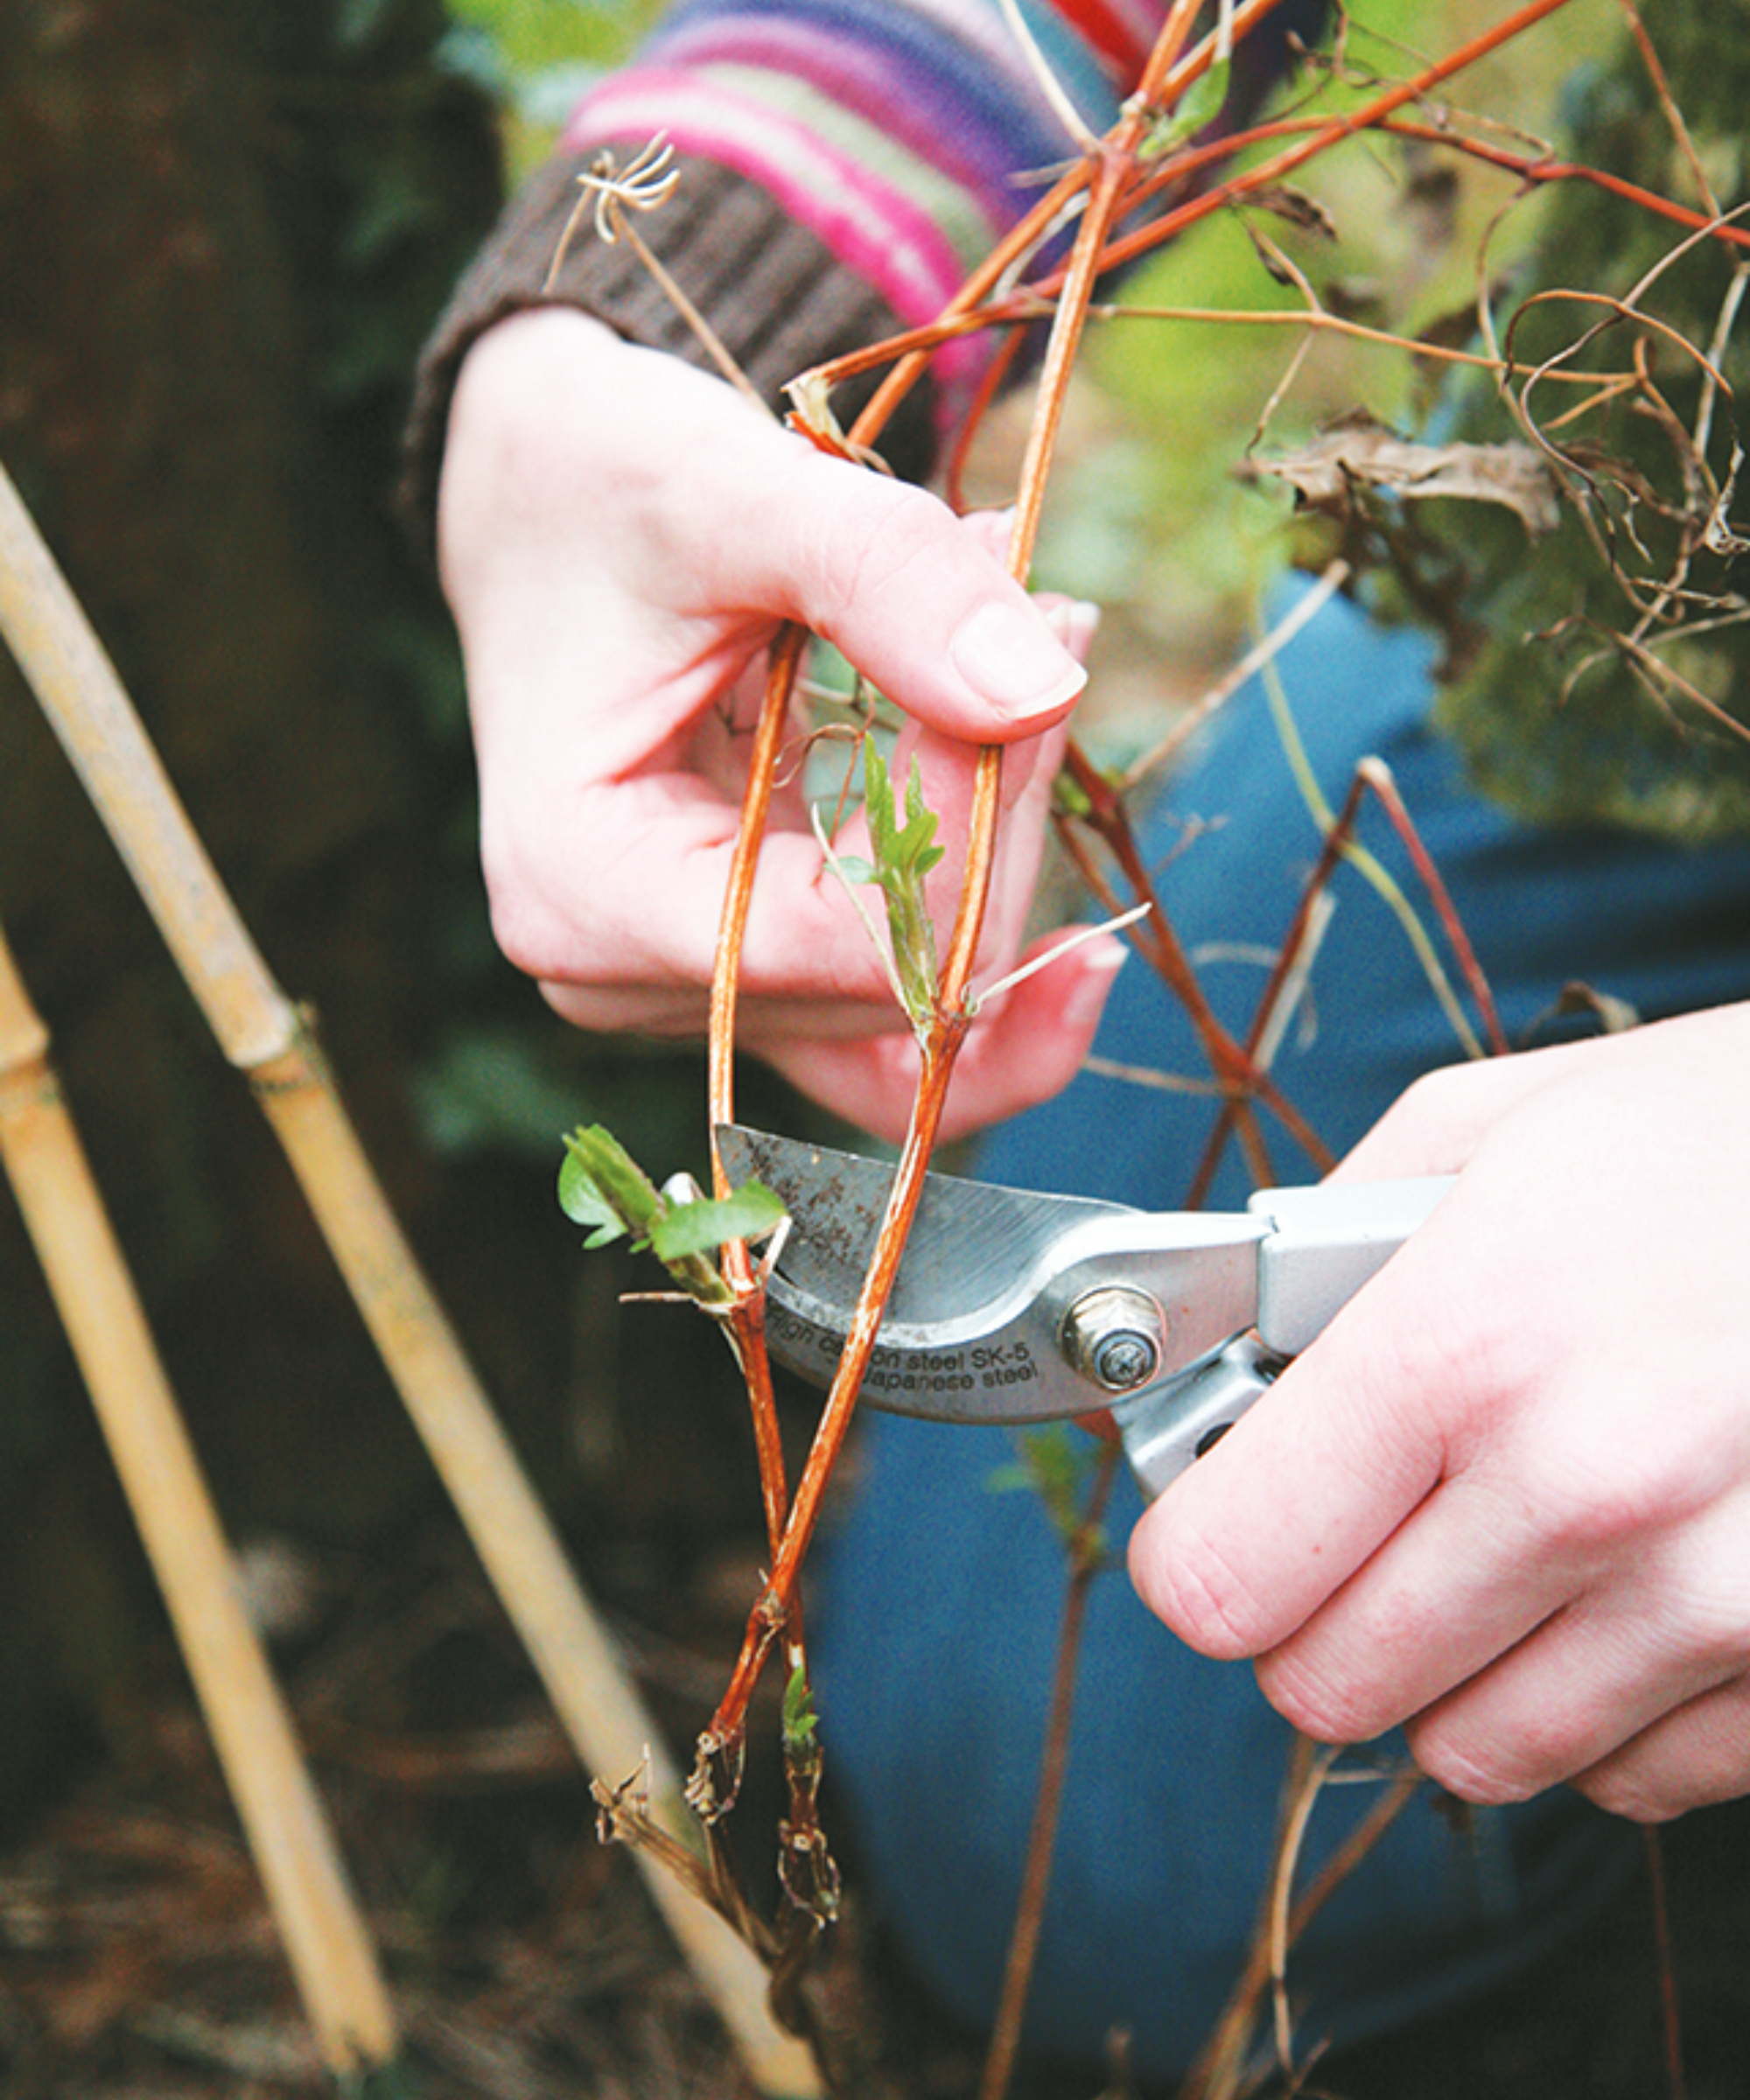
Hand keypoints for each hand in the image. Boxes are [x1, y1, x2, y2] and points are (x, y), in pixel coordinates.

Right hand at [437, 308, 1121, 1141]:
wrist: (547, 502)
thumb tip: (1048, 693)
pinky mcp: (754, 969)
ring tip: (1043, 657)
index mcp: (582, 892)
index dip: (963, 822)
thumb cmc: (602, 485)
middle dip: (1002, 808)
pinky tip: (1063, 882)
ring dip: (1009, 835)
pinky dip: (986, 924)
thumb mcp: (734, 491)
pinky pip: (898, 1012)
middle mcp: (624, 978)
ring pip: (925, 993)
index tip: (1032, 647)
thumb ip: (888, 579)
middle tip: (1054, 617)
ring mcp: (693, 990)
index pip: (839, 939)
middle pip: (900, 978)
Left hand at [1129, 1001, 1749, 1822]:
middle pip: (1324, 1689)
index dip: (1198, 1549)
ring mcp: (1716, 1601)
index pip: (1224, 1574)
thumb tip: (1217, 1356)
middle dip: (1313, 1609)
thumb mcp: (1489, 1127)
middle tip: (1359, 1522)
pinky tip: (1622, 1581)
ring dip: (1454, 1667)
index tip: (1219, 1513)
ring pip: (1469, 1754)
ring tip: (1504, 1539)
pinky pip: (1623, 1775)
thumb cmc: (1719, 1135)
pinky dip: (1597, 1704)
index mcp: (1473, 1338)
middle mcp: (1589, 1489)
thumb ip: (1315, 1248)